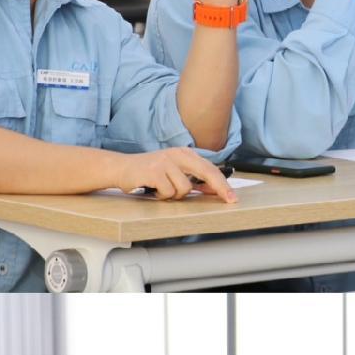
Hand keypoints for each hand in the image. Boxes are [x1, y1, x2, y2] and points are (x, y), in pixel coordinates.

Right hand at [114, 147, 235, 202]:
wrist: (121, 168)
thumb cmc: (149, 173)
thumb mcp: (174, 172)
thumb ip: (193, 179)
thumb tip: (214, 190)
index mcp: (184, 153)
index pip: (210, 168)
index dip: (223, 184)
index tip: (232, 197)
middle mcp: (177, 154)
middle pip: (207, 172)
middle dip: (219, 188)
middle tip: (230, 200)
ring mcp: (166, 161)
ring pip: (185, 188)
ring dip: (174, 195)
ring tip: (162, 190)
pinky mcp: (154, 171)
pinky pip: (168, 192)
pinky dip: (162, 196)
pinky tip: (153, 189)